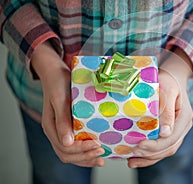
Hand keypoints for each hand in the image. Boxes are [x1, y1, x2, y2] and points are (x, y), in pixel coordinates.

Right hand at [31, 41, 104, 166]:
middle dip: (85, 157)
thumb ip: (62, 120)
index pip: (65, 148)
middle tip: (102, 152)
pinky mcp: (68, 127)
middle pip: (67, 155)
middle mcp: (55, 132)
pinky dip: (85, 151)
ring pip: (71, 153)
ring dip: (86, 158)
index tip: (97, 144)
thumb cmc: (58, 83)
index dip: (82, 150)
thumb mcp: (61, 99)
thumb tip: (67, 143)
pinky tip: (97, 151)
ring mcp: (61, 131)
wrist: (56, 73)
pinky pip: (75, 145)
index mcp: (50, 127)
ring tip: (101, 158)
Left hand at [127, 49, 192, 167]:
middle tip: (132, 154)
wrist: (172, 76)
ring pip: (166, 150)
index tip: (139, 146)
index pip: (172, 138)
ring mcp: (178, 130)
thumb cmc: (168, 80)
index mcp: (185, 117)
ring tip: (131, 161)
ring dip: (149, 158)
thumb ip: (167, 111)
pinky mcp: (170, 131)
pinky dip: (150, 154)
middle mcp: (184, 127)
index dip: (156, 145)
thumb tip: (164, 134)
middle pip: (169, 147)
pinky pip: (162, 147)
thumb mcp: (168, 91)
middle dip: (150, 154)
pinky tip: (137, 158)